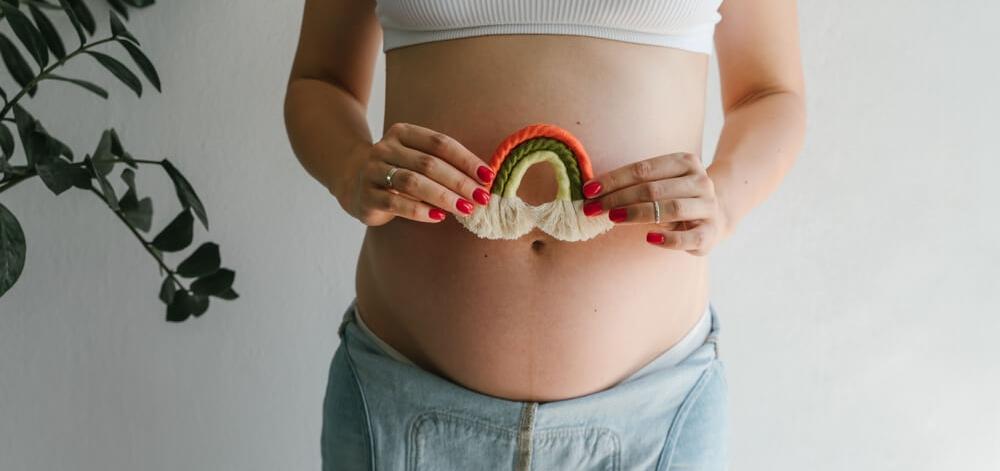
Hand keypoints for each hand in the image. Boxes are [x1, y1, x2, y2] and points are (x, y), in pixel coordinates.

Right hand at [343, 122, 495, 226]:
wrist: (352, 180)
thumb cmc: (397, 169)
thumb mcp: (416, 158)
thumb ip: (443, 164)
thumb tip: (482, 181)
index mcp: (402, 133)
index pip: (440, 143)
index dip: (466, 159)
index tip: (488, 176)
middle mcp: (385, 148)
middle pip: (429, 163)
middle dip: (459, 181)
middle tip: (481, 197)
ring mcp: (373, 171)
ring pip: (413, 182)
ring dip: (443, 196)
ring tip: (465, 208)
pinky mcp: (366, 196)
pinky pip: (396, 203)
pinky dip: (420, 211)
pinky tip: (438, 217)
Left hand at [580, 152, 728, 255]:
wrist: (716, 214)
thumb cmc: (675, 196)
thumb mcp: (660, 183)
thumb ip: (634, 184)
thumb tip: (592, 190)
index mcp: (685, 162)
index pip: (644, 169)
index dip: (614, 179)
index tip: (589, 190)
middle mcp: (700, 181)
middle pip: (653, 189)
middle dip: (618, 198)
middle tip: (593, 208)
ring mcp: (708, 206)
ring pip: (670, 209)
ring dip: (638, 214)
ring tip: (613, 218)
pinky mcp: (711, 232)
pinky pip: (689, 237)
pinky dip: (669, 239)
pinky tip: (649, 239)